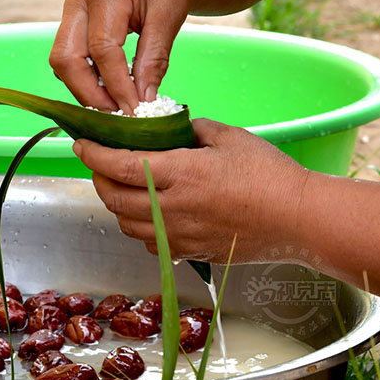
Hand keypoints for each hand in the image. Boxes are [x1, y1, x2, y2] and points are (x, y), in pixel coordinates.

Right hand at [50, 0, 195, 113]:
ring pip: (62, 60)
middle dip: (89, 94)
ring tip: (115, 106)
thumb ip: (154, 57)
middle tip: (118, 116)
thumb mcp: (169, 13)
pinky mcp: (73, 18)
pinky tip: (108, 89)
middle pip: (67, 59)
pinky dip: (85, 76)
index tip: (134, 112)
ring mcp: (71, 8)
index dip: (117, 87)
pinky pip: (69, 55)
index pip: (103, 51)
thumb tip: (144, 100)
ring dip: (84, 88)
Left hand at [74, 119, 310, 263]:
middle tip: (99, 164)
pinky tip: (152, 213)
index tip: (82, 143)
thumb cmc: (270, 175)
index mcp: (181, 173)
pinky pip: (150, 243)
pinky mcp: (190, 252)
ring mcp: (180, 235)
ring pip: (128, 225)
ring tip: (123, 187)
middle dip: (98, 180)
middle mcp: (174, 209)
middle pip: (114, 199)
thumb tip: (170, 127)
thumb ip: (192, 129)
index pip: (120, 166)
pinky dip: (141, 227)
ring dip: (117, 205)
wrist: (298, 219)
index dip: (94, 154)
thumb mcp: (230, 137)